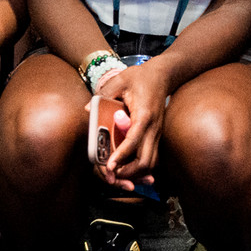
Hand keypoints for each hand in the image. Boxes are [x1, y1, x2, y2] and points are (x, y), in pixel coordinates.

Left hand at [97, 61, 169, 188]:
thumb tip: (88, 110)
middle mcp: (153, 128)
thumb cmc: (140, 77)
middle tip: (112, 174)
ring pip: (151, 162)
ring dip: (136, 172)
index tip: (109, 166)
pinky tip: (128, 167)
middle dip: (129, 172)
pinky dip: (141, 166)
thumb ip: (103, 94)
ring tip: (118, 173)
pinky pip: (151, 157)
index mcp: (144, 115)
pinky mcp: (157, 135)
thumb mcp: (119, 80)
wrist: (162, 75)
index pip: (133, 141)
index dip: (121, 156)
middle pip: (146, 160)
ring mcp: (157, 133)